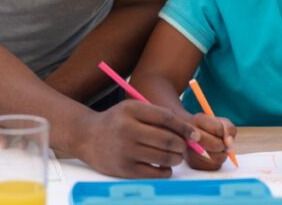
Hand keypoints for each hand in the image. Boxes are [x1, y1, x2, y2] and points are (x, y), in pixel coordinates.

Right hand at [75, 100, 199, 178]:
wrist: (86, 136)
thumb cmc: (116, 121)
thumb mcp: (132, 109)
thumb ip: (157, 116)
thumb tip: (189, 132)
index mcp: (131, 110)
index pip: (166, 118)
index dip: (184, 128)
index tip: (195, 134)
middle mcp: (127, 129)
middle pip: (167, 140)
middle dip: (182, 145)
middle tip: (183, 146)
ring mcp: (125, 151)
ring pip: (163, 158)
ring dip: (176, 158)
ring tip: (175, 156)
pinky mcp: (124, 169)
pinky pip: (155, 173)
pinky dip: (165, 171)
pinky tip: (164, 166)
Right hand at [186, 113, 236, 170]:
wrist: (188, 134)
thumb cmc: (208, 127)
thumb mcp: (220, 122)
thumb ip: (229, 129)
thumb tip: (229, 144)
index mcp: (198, 120)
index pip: (219, 129)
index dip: (224, 132)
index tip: (220, 132)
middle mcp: (191, 134)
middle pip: (216, 145)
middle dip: (223, 145)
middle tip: (220, 143)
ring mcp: (189, 150)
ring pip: (216, 158)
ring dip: (221, 155)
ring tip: (215, 149)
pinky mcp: (192, 163)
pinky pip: (213, 166)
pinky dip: (216, 162)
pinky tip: (211, 156)